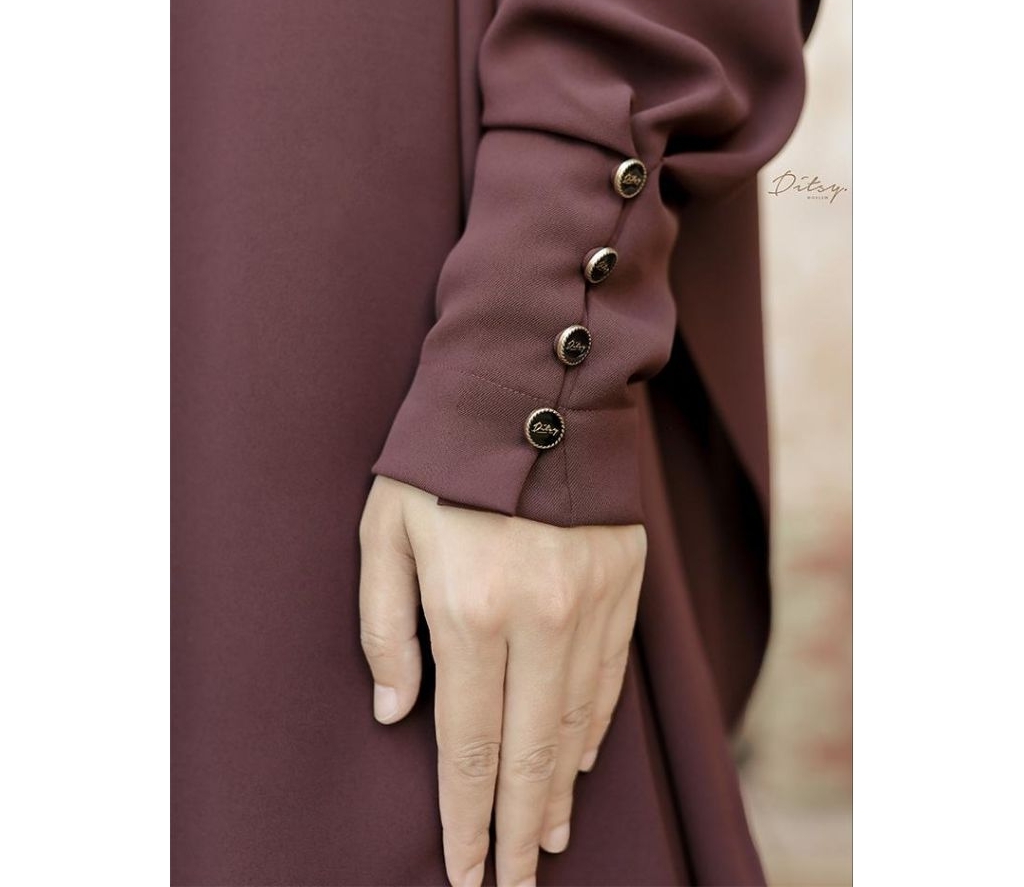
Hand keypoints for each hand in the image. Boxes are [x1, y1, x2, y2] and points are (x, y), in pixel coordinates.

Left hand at [358, 474, 646, 886]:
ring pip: (577, 724)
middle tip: (514, 883)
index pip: (470, 745)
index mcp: (472, 610)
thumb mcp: (384, 531)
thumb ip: (385, 628)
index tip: (466, 870)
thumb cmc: (440, 460)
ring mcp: (591, 603)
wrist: (530, 386)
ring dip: (559, 788)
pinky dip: (592, 729)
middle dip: (519, 830)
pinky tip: (578, 759)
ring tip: (548, 836)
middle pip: (531, 755)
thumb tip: (397, 713)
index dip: (466, 817)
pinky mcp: (623, 583)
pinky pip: (610, 678)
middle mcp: (541, 618)